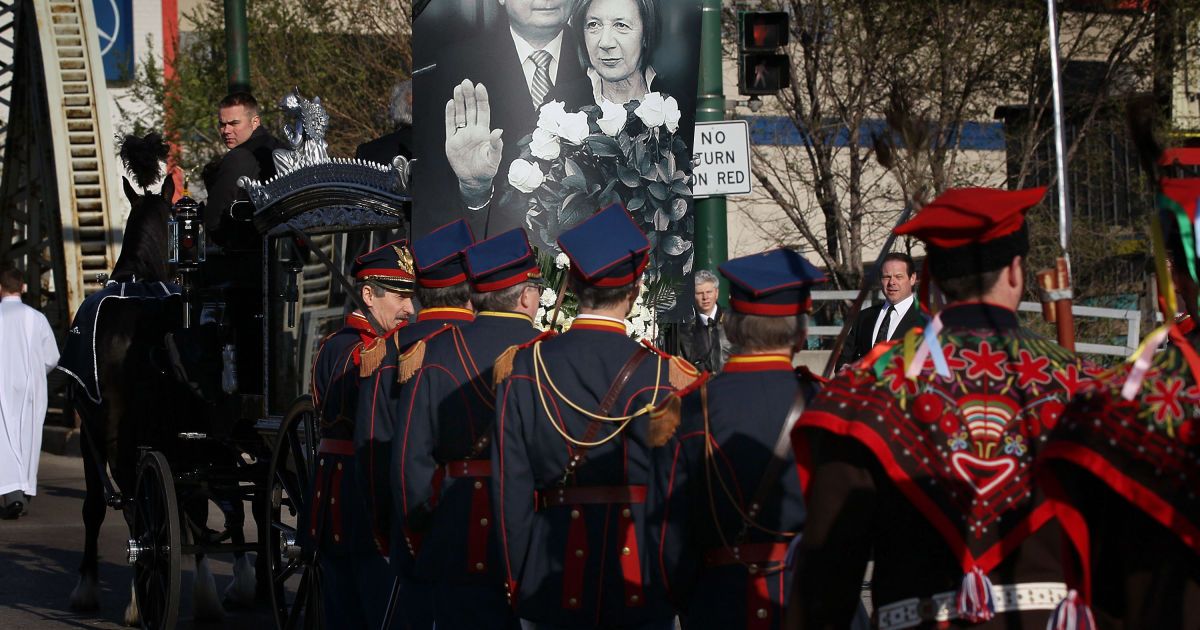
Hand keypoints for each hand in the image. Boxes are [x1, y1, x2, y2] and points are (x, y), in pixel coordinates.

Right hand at [444, 79, 503, 204]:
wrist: (474, 180)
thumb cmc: (486, 169)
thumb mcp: (494, 158)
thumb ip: (497, 145)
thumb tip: (499, 131)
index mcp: (484, 132)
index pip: (483, 111)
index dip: (481, 99)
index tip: (480, 87)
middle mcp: (473, 130)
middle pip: (470, 109)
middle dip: (469, 95)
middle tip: (466, 82)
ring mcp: (462, 134)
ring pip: (460, 114)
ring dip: (459, 101)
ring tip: (458, 88)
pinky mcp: (452, 141)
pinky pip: (450, 124)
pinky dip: (450, 114)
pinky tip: (450, 103)